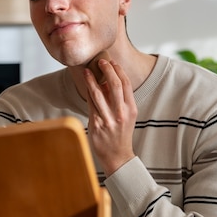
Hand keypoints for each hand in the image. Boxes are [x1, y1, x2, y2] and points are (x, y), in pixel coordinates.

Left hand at [84, 58, 137, 175]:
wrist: (117, 156)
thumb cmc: (121, 133)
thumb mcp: (126, 115)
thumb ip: (119, 99)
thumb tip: (107, 80)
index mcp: (131, 109)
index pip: (126, 84)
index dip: (119, 71)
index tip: (112, 62)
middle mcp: (121, 113)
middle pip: (114, 85)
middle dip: (107, 70)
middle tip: (100, 61)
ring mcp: (108, 119)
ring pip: (98, 93)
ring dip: (92, 79)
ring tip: (87, 70)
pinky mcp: (96, 124)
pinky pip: (90, 103)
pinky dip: (88, 92)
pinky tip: (85, 85)